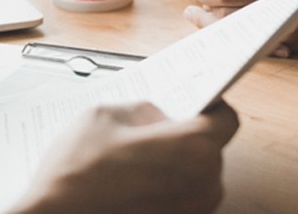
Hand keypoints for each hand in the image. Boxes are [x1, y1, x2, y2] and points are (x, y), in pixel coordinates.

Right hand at [11, 102, 238, 213]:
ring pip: (195, 175)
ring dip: (174, 162)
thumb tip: (154, 115)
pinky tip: (131, 177)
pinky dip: (163, 184)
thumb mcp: (102, 116)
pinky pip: (179, 198)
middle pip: (209, 148)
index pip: (226, 120)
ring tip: (136, 153)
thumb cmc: (76, 173)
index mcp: (190, 149)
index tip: (195, 100)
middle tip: (153, 125)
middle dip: (185, 134)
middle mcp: (200, 185)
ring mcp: (188, 212)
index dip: (210, 106)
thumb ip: (138, 110)